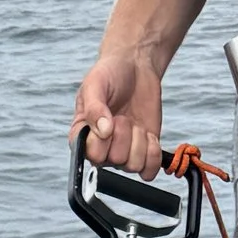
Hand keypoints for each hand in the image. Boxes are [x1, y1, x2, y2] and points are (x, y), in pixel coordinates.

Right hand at [71, 48, 165, 178]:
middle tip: (122, 115)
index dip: (104, 139)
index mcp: (83, 137)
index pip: (92, 155)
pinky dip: (153, 153)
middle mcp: (102, 150)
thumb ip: (94, 107)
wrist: (135, 66)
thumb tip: (103, 132)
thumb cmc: (110, 74)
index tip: (110, 118)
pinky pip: (149, 170)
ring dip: (139, 140)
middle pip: (116, 160)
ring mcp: (123, 153)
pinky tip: (149, 135)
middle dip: (124, 133)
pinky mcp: (143, 153)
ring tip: (134, 122)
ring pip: (134, 165)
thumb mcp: (95, 84)